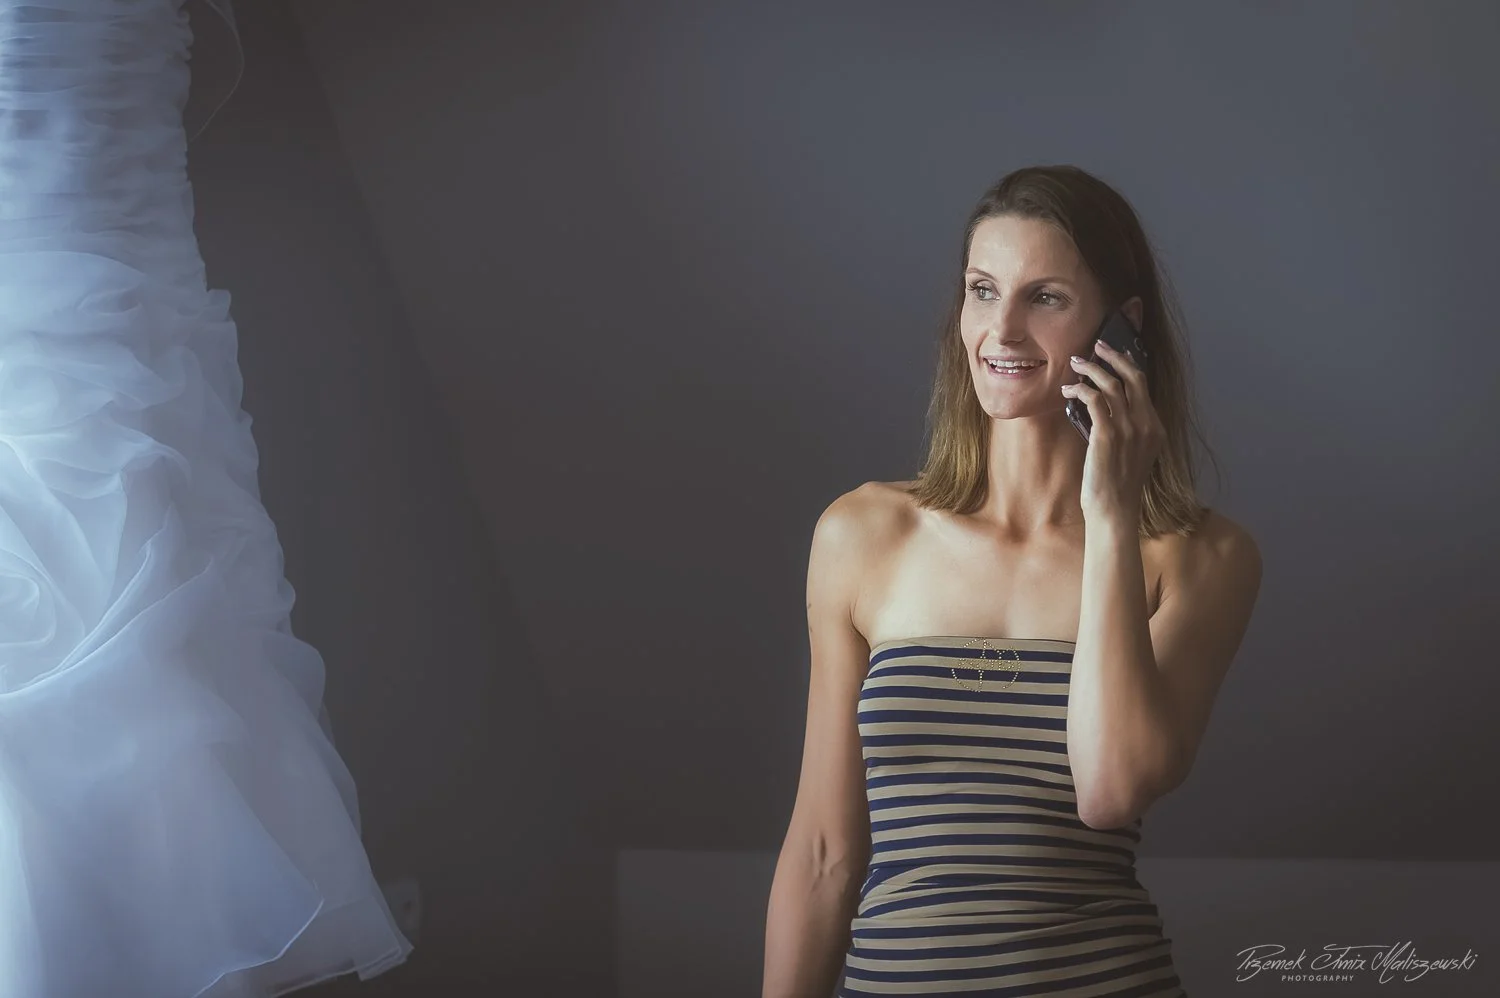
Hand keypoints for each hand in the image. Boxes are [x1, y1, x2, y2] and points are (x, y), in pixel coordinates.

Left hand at [1059, 340, 1164, 525]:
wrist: (1114, 510)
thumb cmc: (1117, 486)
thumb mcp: (1132, 454)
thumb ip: (1128, 431)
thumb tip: (1106, 407)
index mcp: (1155, 428)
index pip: (1144, 386)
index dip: (1128, 365)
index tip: (1114, 354)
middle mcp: (1146, 424)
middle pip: (1133, 377)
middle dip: (1114, 356)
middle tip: (1097, 345)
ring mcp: (1129, 429)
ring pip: (1112, 384)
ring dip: (1092, 369)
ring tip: (1076, 364)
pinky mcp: (1108, 435)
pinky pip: (1094, 400)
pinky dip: (1080, 389)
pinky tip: (1069, 390)